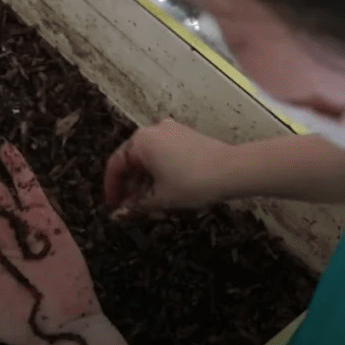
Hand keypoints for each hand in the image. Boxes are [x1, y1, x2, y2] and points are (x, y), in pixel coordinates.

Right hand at [105, 119, 233, 217]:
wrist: (232, 170)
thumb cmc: (193, 182)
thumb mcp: (159, 198)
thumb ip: (134, 206)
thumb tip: (117, 215)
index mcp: (140, 141)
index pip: (116, 165)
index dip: (112, 188)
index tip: (114, 206)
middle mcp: (153, 130)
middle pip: (133, 160)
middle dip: (131, 186)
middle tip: (132, 208)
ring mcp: (172, 131)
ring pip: (149, 158)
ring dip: (146, 181)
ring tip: (151, 203)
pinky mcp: (187, 136)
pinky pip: (164, 154)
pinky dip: (160, 171)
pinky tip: (166, 190)